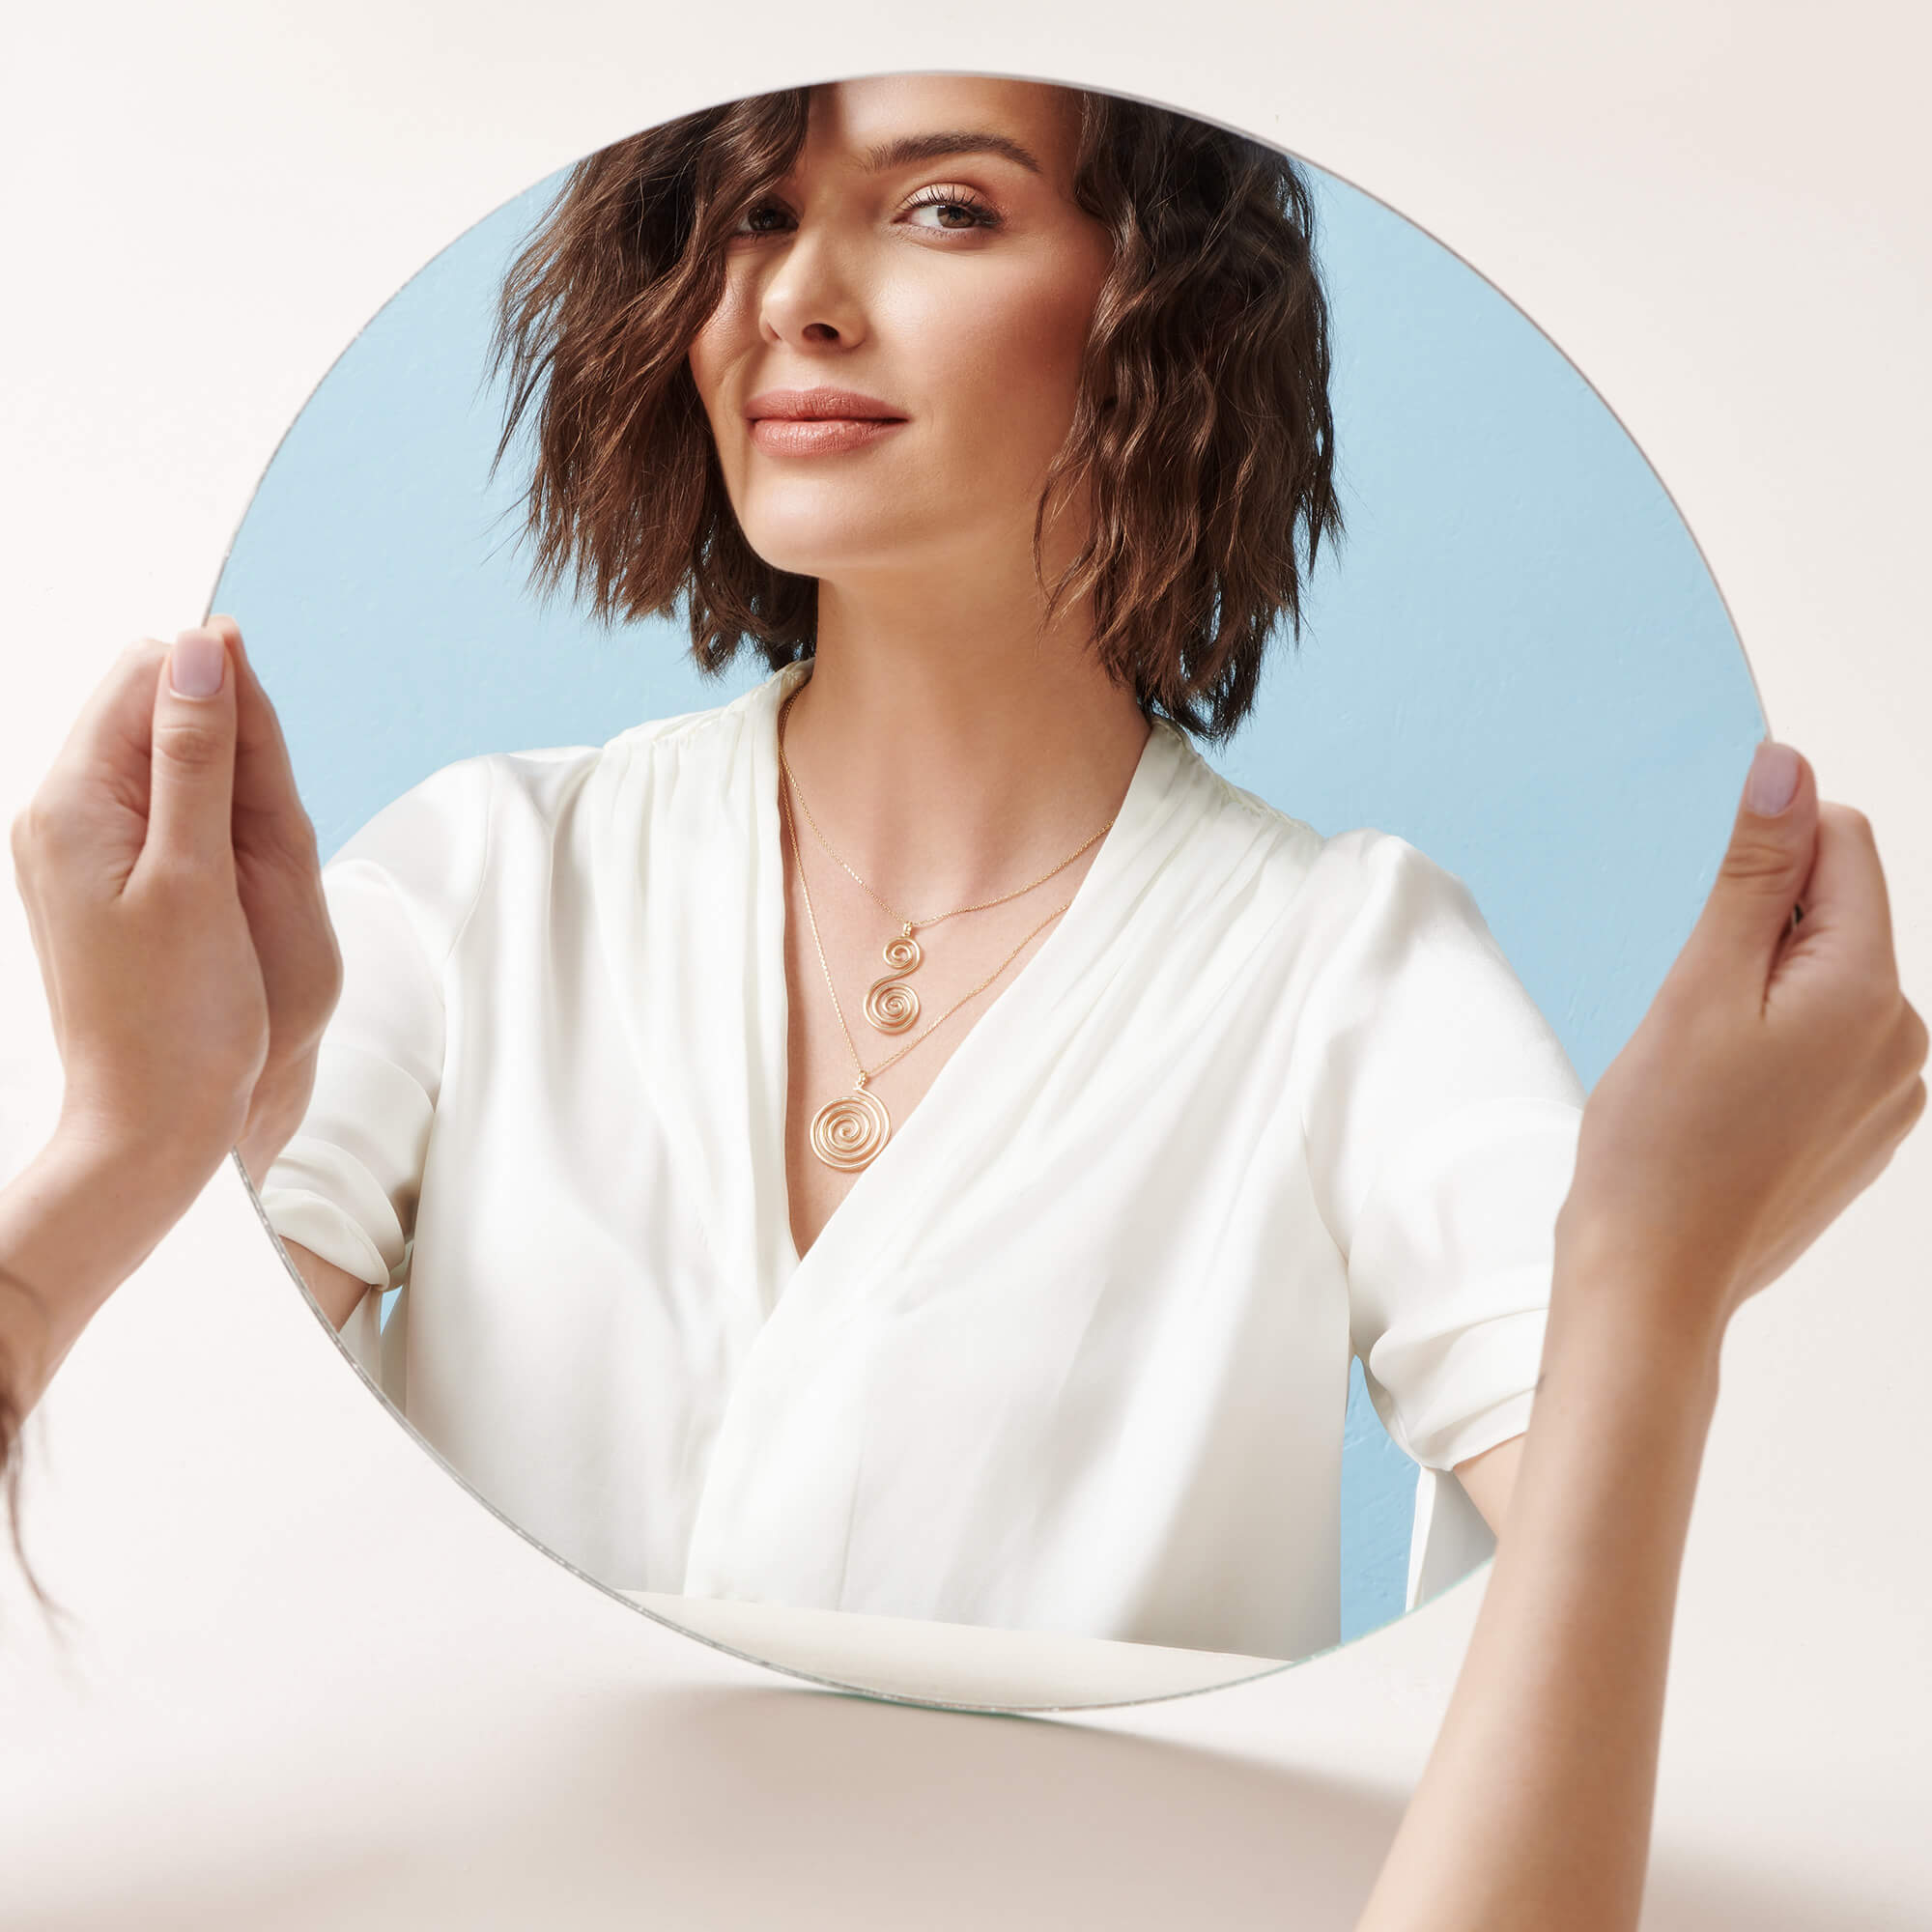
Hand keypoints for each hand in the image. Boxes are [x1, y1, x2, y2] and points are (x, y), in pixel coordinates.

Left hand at [9, 619, 339, 1188]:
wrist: (149, 1124)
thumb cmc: (178, 1020)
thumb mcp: (197, 876)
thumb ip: (197, 756)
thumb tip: (200, 649)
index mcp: (71, 805)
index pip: (140, 677)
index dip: (214, 684)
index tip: (264, 747)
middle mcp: (61, 816)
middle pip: (150, 714)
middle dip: (223, 741)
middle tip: (255, 828)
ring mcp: (78, 850)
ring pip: (165, 764)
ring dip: (222, 789)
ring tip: (241, 869)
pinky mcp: (105, 882)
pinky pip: (164, 816)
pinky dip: (210, 829)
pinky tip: (230, 882)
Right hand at [1557, 740, 1926, 1348]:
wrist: (1653, 1282)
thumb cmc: (1657, 1146)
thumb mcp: (1696, 987)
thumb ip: (1752, 874)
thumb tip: (1788, 766)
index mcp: (1869, 993)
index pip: (1842, 844)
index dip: (1762, 856)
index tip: (1703, 918)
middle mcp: (1904, 1041)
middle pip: (1836, 914)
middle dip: (1758, 930)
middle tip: (1690, 1004)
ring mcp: (1890, 1095)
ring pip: (1825, 981)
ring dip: (1760, 990)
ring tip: (1699, 1060)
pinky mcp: (1862, 1134)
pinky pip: (1825, 1044)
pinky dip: (1769, 1046)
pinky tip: (1719, 1097)